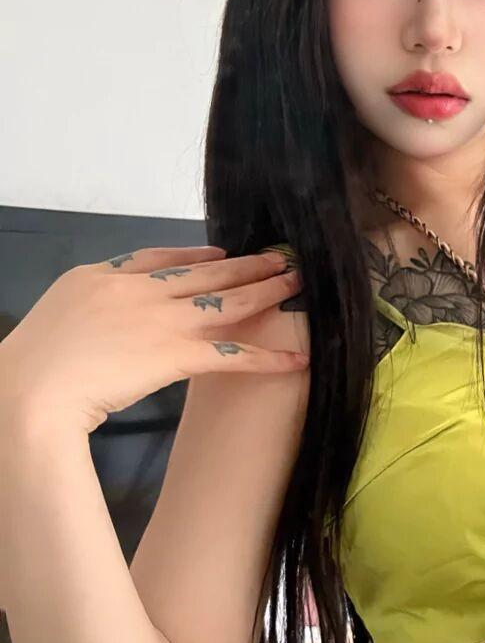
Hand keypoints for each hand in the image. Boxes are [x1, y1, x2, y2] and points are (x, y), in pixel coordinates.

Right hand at [0, 246, 307, 435]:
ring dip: (265, 291)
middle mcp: (136, 291)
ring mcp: (158, 320)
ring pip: (225, 302)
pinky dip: (266, 357)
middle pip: (203, 273)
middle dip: (246, 265)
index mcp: (100, 277)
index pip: (157, 259)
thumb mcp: (57, 318)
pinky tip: (295, 358)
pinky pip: (230, 354)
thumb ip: (90, 311)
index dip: (194, 255)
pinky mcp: (173, 354)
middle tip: (282, 256)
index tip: (221, 252)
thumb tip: (111, 325)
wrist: (29, 389)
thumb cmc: (33, 365)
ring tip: (298, 284)